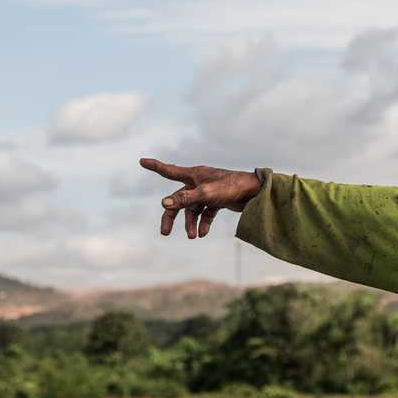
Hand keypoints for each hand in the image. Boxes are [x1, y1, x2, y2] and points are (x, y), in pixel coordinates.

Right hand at [140, 158, 262, 238]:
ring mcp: (208, 192)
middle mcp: (199, 182)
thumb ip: (185, 199)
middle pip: (178, 199)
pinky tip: (203, 233)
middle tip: (165, 233)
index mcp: (194, 175)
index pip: (169, 171)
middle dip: (171, 216)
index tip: (141, 161)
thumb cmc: (232, 187)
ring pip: (192, 209)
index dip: (155, 166)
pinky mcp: (217, 201)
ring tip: (193, 237)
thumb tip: (164, 204)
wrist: (256, 192)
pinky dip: (203, 223)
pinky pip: (205, 213)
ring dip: (190, 223)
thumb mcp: (206, 194)